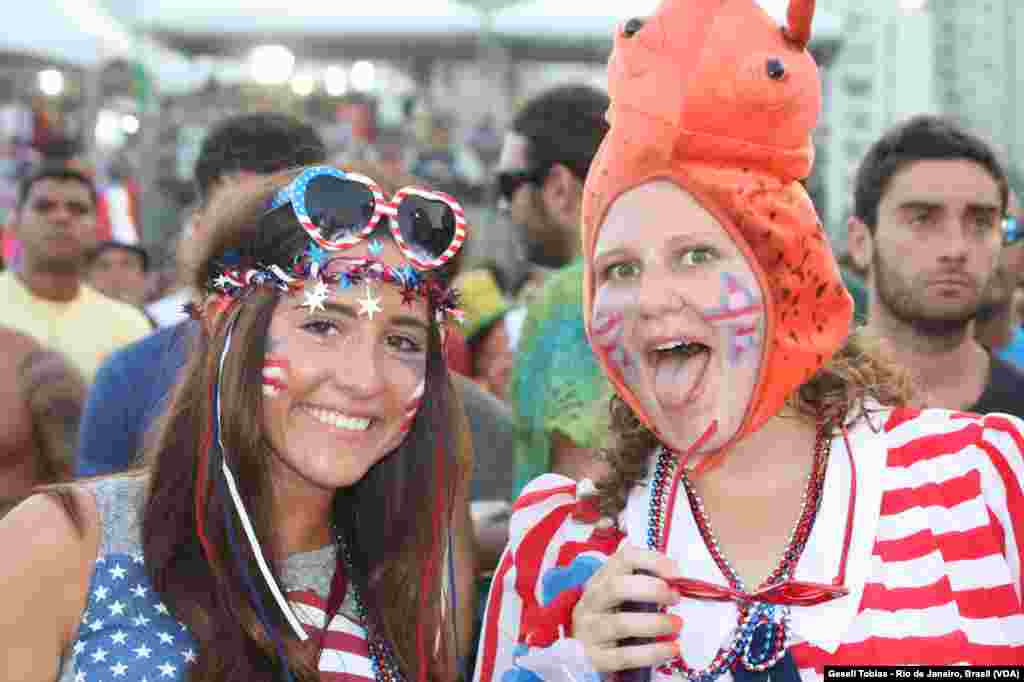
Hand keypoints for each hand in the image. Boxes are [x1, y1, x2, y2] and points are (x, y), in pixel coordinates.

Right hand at [571, 544, 682, 672]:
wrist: (580, 656)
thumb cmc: (609, 620)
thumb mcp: (619, 598)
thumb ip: (642, 586)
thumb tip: (678, 582)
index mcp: (599, 580)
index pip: (623, 559)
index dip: (651, 561)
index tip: (675, 573)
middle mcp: (591, 602)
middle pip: (616, 588)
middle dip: (651, 589)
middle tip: (675, 597)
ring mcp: (589, 630)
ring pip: (621, 623)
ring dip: (655, 622)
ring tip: (677, 624)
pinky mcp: (594, 658)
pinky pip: (624, 656)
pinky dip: (652, 652)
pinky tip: (671, 649)